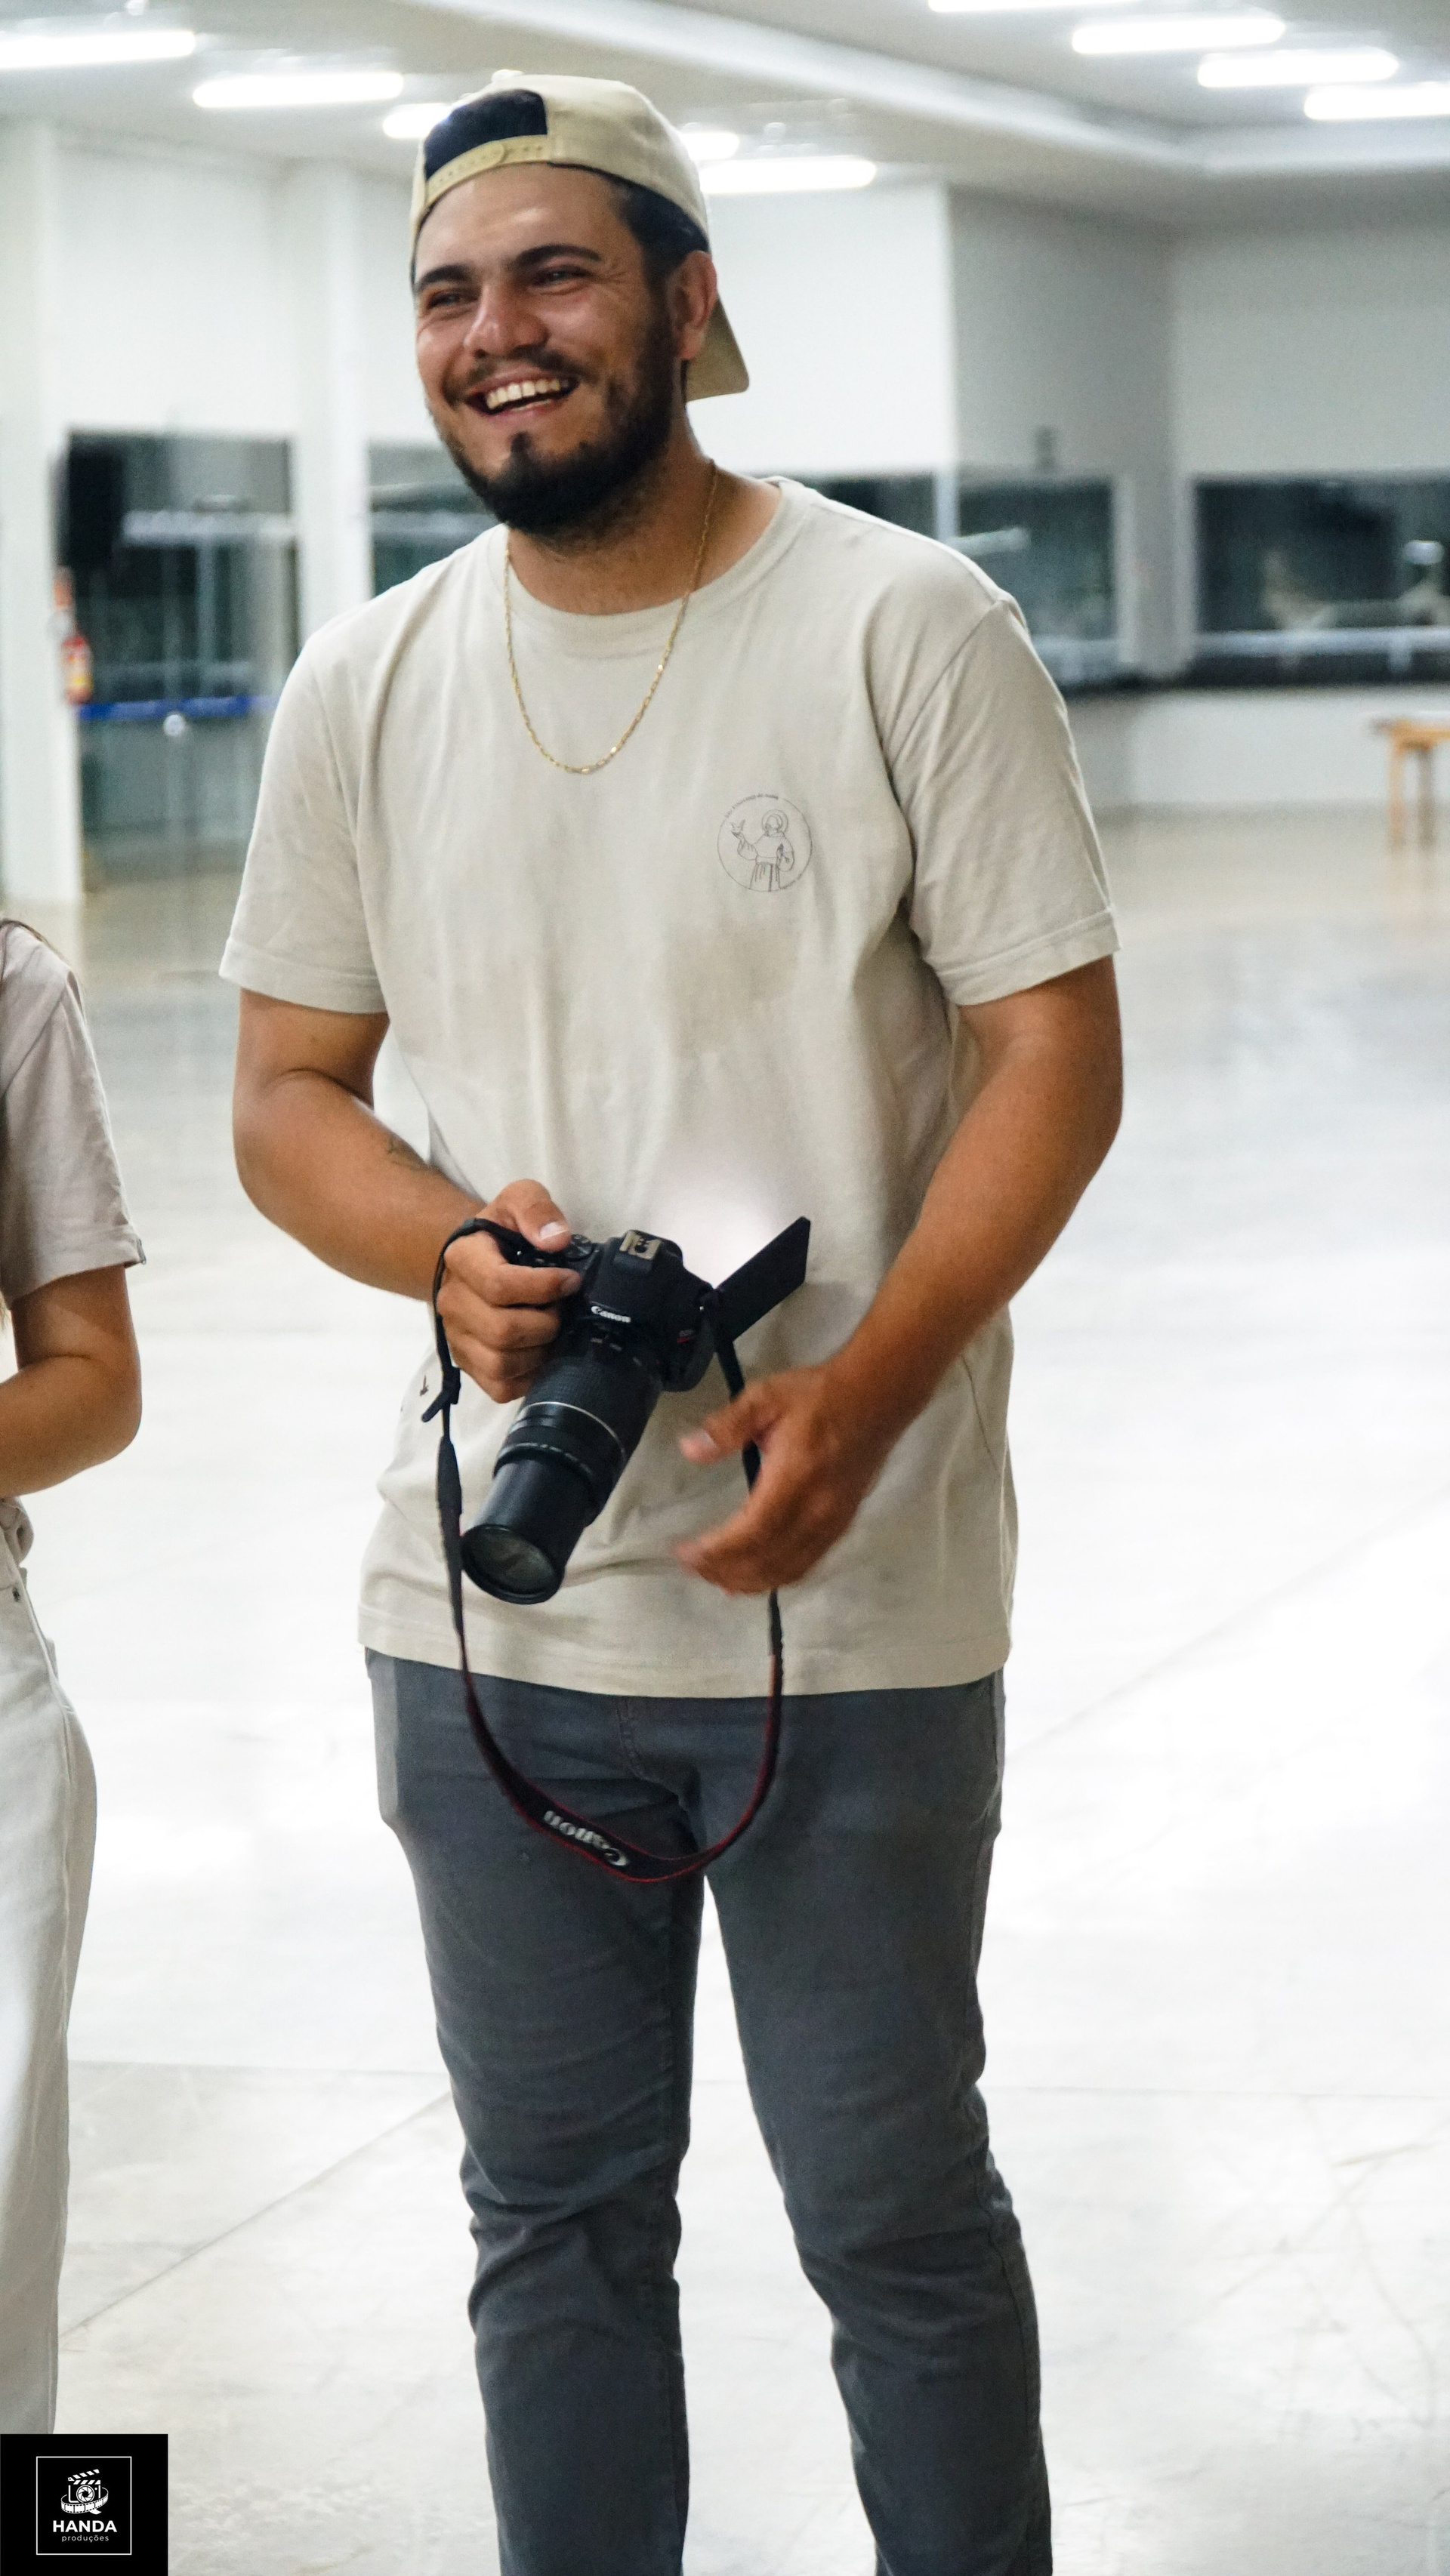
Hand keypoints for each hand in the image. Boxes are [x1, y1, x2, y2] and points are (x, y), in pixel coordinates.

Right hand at [437, 1179, 580, 1403]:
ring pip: (500, 1364)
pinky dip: (528, 1376)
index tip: (571, 1280)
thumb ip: (536, 1208)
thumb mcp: (520, 1199)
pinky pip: (499, 1387)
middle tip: (561, 1310)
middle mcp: (451, 1302)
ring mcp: (457, 1337)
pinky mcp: (468, 1364)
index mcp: (462, 1259)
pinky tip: (541, 1352)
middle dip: (546, 1324)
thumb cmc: (504, 1231)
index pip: (499, 1285)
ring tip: (552, 1330)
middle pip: (502, 1331)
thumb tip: (556, 1240)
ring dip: (539, 1351)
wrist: (480, 1258)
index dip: (545, 1287)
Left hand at [675, 1362, 896, 1595]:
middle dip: (724, 1570)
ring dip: (747, 1581)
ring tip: (713, 1576)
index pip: (752, 1530)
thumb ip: (728, 1425)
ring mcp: (832, 1522)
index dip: (717, 1551)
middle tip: (690, 1564)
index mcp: (795, 1477)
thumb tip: (689, 1449)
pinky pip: (805, 1565)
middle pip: (766, 1560)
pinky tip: (752, 1577)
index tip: (685, 1552)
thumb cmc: (819, 1396)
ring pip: (786, 1570)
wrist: (877, 1398)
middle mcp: (816, 1509)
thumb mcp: (766, 1397)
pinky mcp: (841, 1526)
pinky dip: (775, 1578)